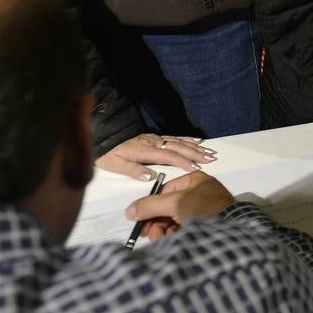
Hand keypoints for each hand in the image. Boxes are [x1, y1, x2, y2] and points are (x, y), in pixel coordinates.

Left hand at [95, 133, 215, 180]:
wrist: (103, 136)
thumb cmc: (108, 154)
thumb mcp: (114, 165)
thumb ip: (132, 170)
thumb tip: (149, 177)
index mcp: (144, 150)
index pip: (167, 156)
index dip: (182, 161)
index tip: (195, 167)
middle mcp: (153, 142)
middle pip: (177, 147)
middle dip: (194, 153)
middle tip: (210, 159)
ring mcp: (155, 138)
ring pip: (178, 141)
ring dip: (195, 147)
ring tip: (209, 152)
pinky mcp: (155, 137)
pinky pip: (174, 137)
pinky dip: (187, 139)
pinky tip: (197, 141)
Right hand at [125, 171, 235, 241]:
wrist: (231, 228)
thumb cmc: (204, 208)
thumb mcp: (176, 203)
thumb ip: (151, 206)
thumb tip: (129, 211)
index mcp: (194, 180)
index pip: (164, 192)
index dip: (151, 207)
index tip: (141, 222)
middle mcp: (199, 192)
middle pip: (168, 207)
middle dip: (157, 222)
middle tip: (150, 235)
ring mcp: (204, 209)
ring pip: (175, 219)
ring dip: (164, 231)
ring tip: (162, 240)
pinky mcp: (207, 224)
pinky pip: (185, 228)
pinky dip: (176, 234)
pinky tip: (173, 241)